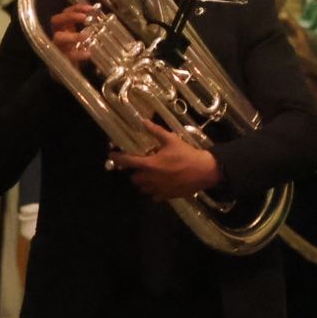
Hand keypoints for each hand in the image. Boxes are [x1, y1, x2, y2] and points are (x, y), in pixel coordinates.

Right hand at [49, 3, 99, 64]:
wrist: (70, 68)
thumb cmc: (78, 48)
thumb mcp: (83, 35)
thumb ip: (91, 26)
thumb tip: (103, 17)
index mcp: (64, 26)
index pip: (66, 12)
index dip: (77, 8)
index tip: (91, 8)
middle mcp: (59, 33)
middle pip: (56, 20)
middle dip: (70, 16)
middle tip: (85, 18)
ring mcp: (58, 45)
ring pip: (58, 38)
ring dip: (72, 35)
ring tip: (86, 36)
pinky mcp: (61, 58)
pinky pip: (67, 55)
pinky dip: (78, 54)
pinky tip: (88, 53)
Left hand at [108, 121, 223, 199]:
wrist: (204, 171)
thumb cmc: (187, 154)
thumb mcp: (172, 140)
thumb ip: (156, 131)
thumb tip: (143, 121)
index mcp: (150, 164)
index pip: (127, 162)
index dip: (117, 158)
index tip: (112, 155)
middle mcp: (150, 179)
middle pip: (133, 178)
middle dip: (135, 172)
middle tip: (143, 165)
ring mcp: (157, 189)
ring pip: (142, 188)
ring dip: (143, 182)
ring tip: (151, 174)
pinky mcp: (165, 196)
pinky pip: (153, 195)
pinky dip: (154, 190)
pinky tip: (161, 184)